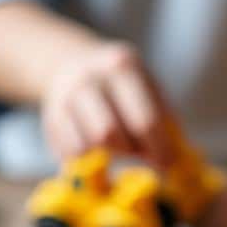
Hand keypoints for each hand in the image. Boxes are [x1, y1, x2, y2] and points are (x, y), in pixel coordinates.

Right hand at [41, 41, 174, 164]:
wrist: (71, 62)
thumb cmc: (124, 86)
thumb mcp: (149, 89)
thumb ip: (164, 121)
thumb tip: (176, 163)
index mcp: (121, 66)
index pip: (143, 119)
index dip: (159, 148)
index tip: (168, 164)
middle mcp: (88, 78)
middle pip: (108, 133)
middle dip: (131, 152)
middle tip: (144, 156)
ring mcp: (64, 97)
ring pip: (87, 145)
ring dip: (110, 156)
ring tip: (121, 147)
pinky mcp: (50, 118)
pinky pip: (71, 154)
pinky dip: (90, 160)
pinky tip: (100, 151)